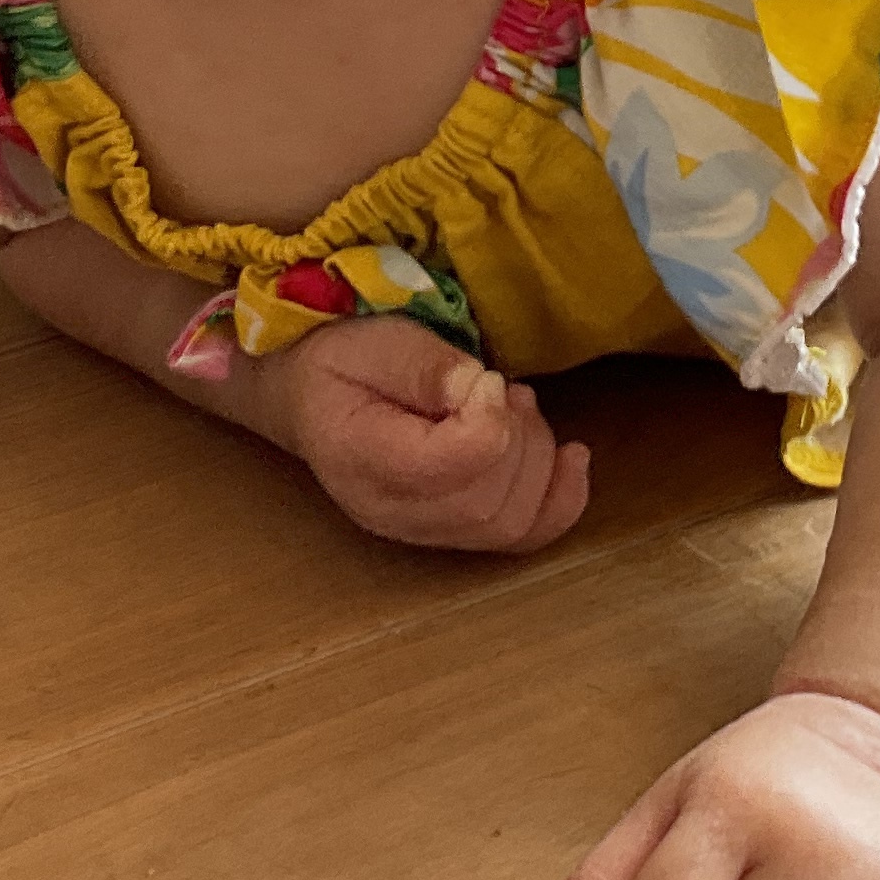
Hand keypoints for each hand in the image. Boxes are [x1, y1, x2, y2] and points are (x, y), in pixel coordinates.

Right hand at [250, 316, 589, 552]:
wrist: (307, 395)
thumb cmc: (338, 361)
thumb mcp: (373, 341)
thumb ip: (424, 366)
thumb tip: (482, 390)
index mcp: (361, 459)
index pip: (449, 467)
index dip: (490, 422)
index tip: (487, 379)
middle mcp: (391, 512)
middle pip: (486, 505)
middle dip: (521, 442)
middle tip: (510, 390)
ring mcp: (420, 531)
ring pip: (507, 524)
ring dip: (539, 462)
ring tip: (521, 408)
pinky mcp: (448, 531)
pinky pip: (517, 538)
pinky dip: (558, 502)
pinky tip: (571, 460)